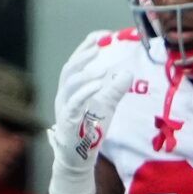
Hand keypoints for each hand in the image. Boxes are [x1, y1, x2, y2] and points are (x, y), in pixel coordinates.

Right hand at [47, 29, 144, 193]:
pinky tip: (98, 85)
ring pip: (69, 83)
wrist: (78, 157)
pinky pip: (73, 103)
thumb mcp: (106, 106)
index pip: (78, 60)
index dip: (89, 45)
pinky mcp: (67, 121)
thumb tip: (128, 72)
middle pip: (70, 67)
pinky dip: (85, 92)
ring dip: (85, 72)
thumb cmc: (90, 129)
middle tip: (101, 46)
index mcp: (72, 87)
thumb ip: (115, 89)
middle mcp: (65, 93)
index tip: (105, 35)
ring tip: (101, 66)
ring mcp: (64, 107)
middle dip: (85, 53)